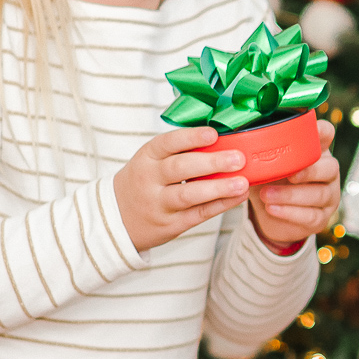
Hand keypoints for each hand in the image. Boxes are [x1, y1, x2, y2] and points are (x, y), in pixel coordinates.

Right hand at [113, 126, 248, 253]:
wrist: (117, 218)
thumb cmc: (144, 182)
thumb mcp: (150, 161)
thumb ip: (179, 151)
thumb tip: (223, 137)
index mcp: (147, 157)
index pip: (167, 143)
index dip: (191, 138)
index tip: (213, 134)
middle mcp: (150, 179)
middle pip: (179, 168)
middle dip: (211, 162)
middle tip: (238, 158)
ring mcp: (159, 204)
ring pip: (188, 195)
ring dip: (218, 188)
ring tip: (242, 182)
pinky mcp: (171, 224)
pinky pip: (198, 214)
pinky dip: (220, 205)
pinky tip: (238, 196)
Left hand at [250, 119, 339, 248]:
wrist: (271, 214)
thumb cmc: (270, 182)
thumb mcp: (264, 166)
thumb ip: (259, 154)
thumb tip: (237, 141)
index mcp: (315, 152)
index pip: (326, 134)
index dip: (322, 131)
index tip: (310, 131)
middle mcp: (327, 172)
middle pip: (330, 167)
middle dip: (309, 171)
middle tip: (289, 175)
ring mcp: (328, 196)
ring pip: (319, 194)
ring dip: (290, 195)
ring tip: (265, 195)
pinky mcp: (321, 218)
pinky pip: (311, 215)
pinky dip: (289, 212)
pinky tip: (272, 208)